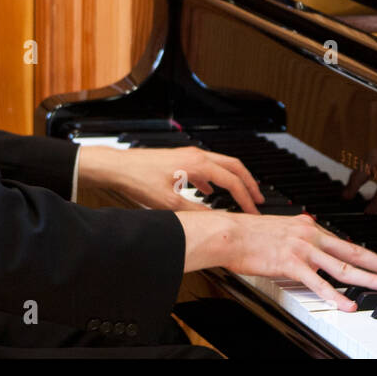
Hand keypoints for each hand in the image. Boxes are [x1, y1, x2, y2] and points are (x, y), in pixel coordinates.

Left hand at [77, 145, 263, 212]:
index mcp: (197, 164)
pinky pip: (206, 167)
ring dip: (233, 179)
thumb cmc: (139, 179)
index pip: (232, 181)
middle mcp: (196, 155)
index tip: (254, 211)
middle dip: (248, 183)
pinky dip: (215, 178)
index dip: (246, 198)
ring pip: (220, 165)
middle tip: (258, 199)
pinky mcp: (180, 159)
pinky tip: (209, 190)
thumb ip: (196, 212)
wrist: (118, 167)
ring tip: (239, 195)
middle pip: (233, 166)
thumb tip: (215, 220)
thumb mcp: (170, 203)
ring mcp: (188, 155)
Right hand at [177, 210, 376, 310]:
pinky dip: (336, 296)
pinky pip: (318, 283)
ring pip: (343, 267)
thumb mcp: (281, 226)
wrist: (228, 233)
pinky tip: (348, 305)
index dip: (368, 255)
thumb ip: (299, 230)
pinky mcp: (290, 263)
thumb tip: (311, 228)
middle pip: (353, 253)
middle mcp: (310, 235)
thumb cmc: (249, 234)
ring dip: (368, 278)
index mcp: (310, 228)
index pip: (346, 244)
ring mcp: (302, 249)